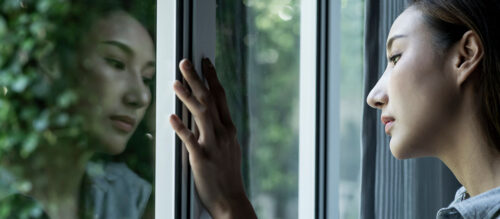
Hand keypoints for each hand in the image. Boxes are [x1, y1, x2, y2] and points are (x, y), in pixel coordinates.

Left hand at [169, 58, 256, 218]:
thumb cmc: (228, 174)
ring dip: (187, 96)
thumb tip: (208, 116)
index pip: (220, 97)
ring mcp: (213, 145)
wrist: (231, 199)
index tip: (205, 63)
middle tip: (186, 62)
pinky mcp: (202, 158)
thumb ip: (219, 130)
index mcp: (229, 129)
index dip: (212, 78)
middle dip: (197, 78)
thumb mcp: (229, 147)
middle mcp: (223, 133)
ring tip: (175, 81)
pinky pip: (190, 140)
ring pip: (201, 113)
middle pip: (210, 99)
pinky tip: (170, 117)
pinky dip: (180, 127)